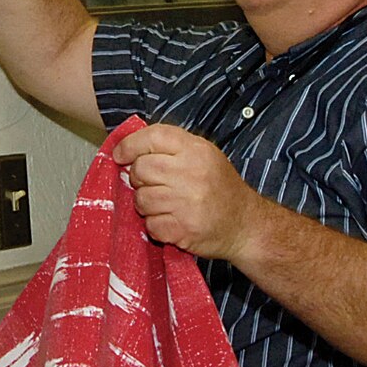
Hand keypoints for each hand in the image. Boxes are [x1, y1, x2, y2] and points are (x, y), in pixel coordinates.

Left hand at [110, 124, 259, 261]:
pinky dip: (156, 226)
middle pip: (141, 169)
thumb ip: (171, 148)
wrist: (246, 225)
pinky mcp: (183, 229)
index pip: (153, 137)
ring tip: (165, 205)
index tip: (120, 155)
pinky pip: (150, 224)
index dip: (130, 145)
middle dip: (139, 179)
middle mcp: (192, 173)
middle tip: (153, 185)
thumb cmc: (220, 188)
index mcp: (196, 150)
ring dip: (146, 205)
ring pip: (141, 199)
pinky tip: (172, 221)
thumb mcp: (204, 156)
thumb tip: (129, 148)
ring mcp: (187, 202)